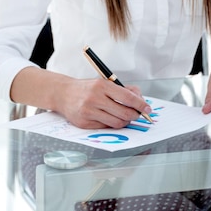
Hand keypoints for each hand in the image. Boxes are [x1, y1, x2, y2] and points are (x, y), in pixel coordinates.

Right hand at [10, 67, 149, 128]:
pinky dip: (111, 124)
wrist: (63, 94)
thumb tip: (140, 99)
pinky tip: (109, 118)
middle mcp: (95, 98)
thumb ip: (124, 89)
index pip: (127, 97)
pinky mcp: (84, 123)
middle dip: (135, 116)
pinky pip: (105, 127)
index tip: (148, 109)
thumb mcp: (104, 82)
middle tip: (138, 115)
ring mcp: (88, 111)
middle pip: (124, 112)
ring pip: (116, 123)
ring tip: (124, 116)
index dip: (140, 104)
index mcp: (102, 85)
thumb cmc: (87, 88)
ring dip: (124, 121)